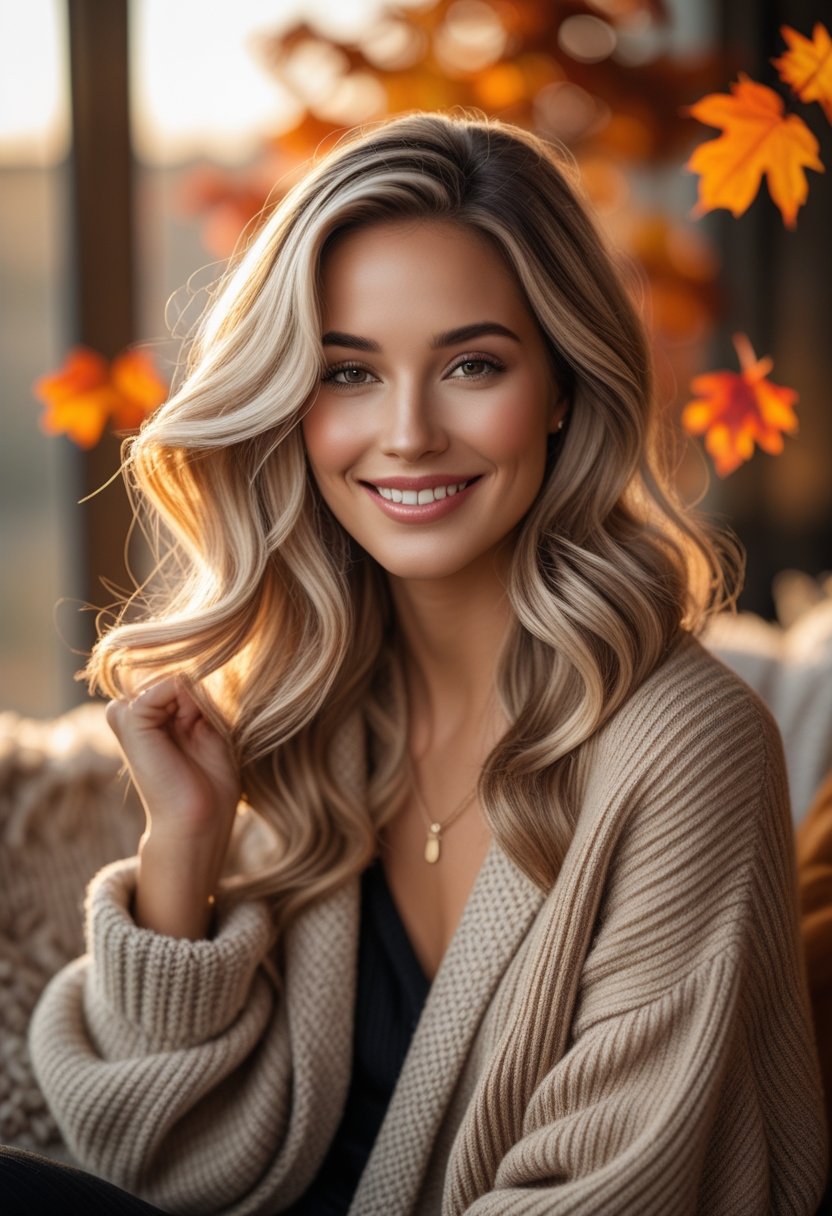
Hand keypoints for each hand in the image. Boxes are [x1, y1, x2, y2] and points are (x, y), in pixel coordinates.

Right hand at [106, 677, 240, 938]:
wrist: (199, 818)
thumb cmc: (210, 781)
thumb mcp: (209, 726)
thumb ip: (194, 694)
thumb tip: (177, 672)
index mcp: (152, 715)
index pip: (183, 675)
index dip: (206, 697)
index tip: (206, 730)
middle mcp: (135, 712)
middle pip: (180, 674)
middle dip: (202, 698)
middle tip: (199, 734)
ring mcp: (129, 714)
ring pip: (175, 676)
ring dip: (197, 701)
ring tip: (192, 733)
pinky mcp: (130, 719)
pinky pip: (168, 682)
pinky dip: (190, 700)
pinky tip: (187, 726)